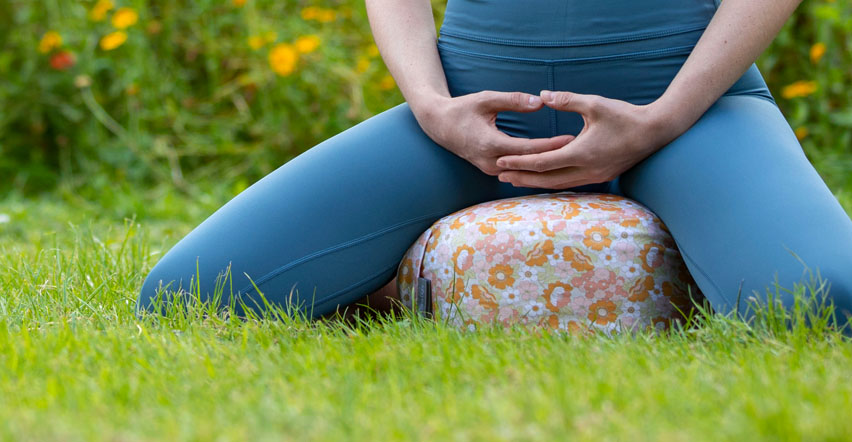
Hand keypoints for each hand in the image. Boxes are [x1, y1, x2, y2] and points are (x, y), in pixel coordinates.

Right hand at [413, 91, 575, 175]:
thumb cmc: (463, 109)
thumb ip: (514, 100)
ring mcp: (490, 169)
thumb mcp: (487, 99)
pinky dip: (533, 169)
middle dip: (554, 159)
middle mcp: (491, 162)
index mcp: (491, 144)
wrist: (439, 125)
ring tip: (570, 161)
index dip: (551, 145)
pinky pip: (516, 172)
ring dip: (545, 168)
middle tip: (579, 152)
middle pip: (529, 165)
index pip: (528, 148)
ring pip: (523, 172)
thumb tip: (540, 102)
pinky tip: (551, 166)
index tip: (571, 139)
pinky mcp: (491, 170)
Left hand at [495, 90, 678, 188]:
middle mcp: (586, 170)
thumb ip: (568, 100)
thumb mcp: (595, 104)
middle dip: (521, 177)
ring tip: (515, 179)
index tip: (500, 160)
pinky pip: (570, 183)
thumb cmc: (625, 115)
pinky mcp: (600, 177)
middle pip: (546, 179)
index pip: (542, 163)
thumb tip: (542, 94)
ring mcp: (594, 177)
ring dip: (535, 182)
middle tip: (499, 175)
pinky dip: (552, 181)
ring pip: (558, 184)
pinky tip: (542, 179)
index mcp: (581, 153)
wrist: (655, 132)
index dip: (519, 162)